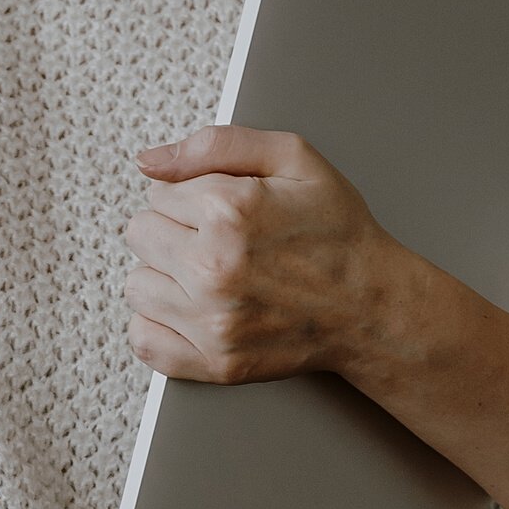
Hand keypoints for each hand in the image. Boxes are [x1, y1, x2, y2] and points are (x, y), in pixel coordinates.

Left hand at [125, 126, 390, 385]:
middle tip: (216, 243)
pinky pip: (143, 341)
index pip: (158, 194)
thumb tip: (148, 161)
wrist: (371, 306)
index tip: (223, 212)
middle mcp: (213, 268)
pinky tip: (191, 311)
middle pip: (140, 235)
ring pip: (137, 286)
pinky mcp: (214, 363)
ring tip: (208, 277)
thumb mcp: (293, 158)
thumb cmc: (337, 231)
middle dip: (172, 232)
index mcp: (229, 210)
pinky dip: (159, 326)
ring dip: (164, 278)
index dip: (190, 198)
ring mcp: (211, 321)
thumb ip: (216, 145)